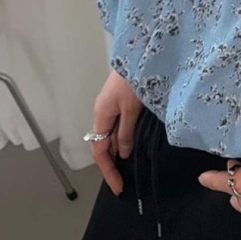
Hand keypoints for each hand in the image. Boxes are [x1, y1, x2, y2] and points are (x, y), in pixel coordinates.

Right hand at [89, 69, 144, 195]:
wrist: (140, 51)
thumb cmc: (133, 80)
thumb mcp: (131, 109)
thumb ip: (126, 132)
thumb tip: (123, 154)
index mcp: (101, 116)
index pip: (100, 151)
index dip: (109, 171)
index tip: (119, 188)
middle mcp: (103, 111)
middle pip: (104, 144)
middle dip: (113, 163)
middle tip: (125, 180)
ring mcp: (112, 104)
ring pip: (112, 134)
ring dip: (119, 150)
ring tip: (130, 166)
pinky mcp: (122, 98)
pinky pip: (119, 124)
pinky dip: (125, 136)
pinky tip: (134, 141)